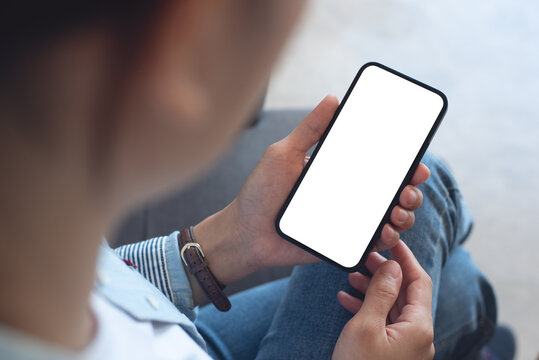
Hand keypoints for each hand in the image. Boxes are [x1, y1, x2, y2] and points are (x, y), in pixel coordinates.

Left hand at [192, 95, 428, 287]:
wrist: (245, 233)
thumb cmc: (259, 193)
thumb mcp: (283, 154)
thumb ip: (309, 129)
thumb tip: (333, 98)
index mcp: (337, 172)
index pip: (377, 165)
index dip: (403, 163)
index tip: (416, 163)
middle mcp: (347, 194)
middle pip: (392, 192)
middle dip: (411, 191)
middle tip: (408, 189)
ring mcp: (347, 219)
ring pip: (390, 217)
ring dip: (404, 214)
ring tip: (397, 211)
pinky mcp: (342, 243)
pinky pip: (372, 242)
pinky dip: (387, 238)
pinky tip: (385, 231)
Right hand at [332, 240, 434, 359]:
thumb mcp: (366, 325)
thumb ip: (381, 292)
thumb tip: (394, 266)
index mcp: (419, 327)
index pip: (420, 282)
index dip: (406, 259)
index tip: (391, 242)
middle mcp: (418, 336)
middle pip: (406, 294)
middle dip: (385, 273)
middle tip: (366, 257)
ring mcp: (406, 347)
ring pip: (393, 308)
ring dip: (373, 290)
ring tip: (352, 277)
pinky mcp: (393, 354)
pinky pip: (384, 324)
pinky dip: (368, 309)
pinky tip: (346, 301)